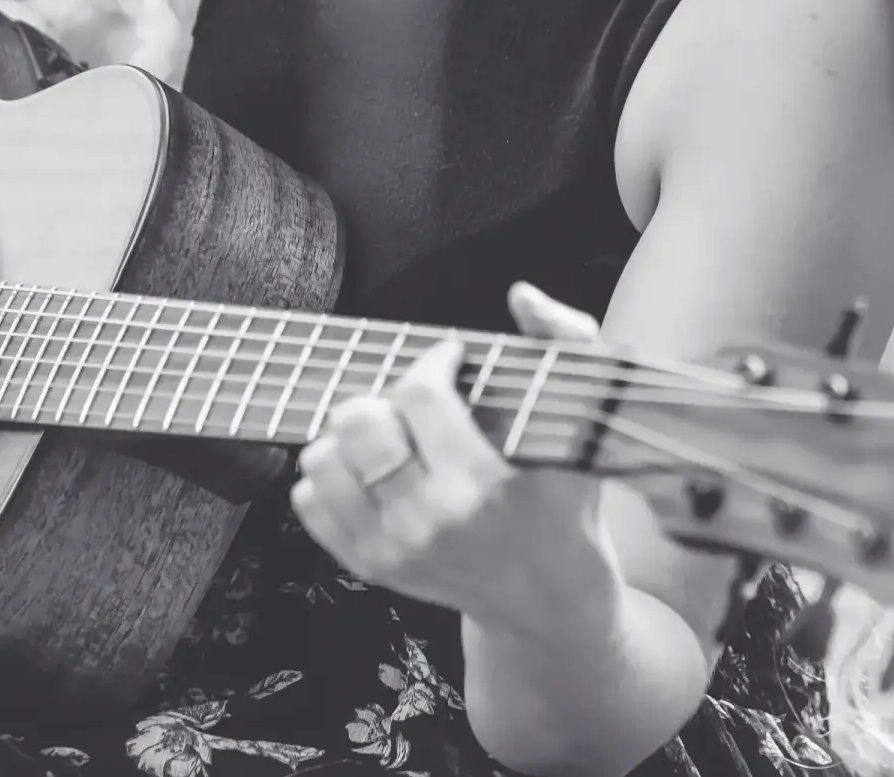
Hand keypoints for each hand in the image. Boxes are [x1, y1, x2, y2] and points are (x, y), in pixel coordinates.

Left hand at [292, 283, 622, 640]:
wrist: (548, 598)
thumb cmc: (564, 502)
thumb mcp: (584, 420)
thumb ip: (564, 342)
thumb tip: (521, 294)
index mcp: (481, 484)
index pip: (420, 393)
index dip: (435, 360)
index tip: (453, 361)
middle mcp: (427, 521)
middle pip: (358, 424)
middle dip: (385, 395)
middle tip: (414, 401)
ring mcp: (390, 548)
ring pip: (323, 459)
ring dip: (351, 435)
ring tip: (389, 434)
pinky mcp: (366, 566)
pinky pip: (309, 500)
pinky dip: (332, 474)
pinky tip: (372, 469)